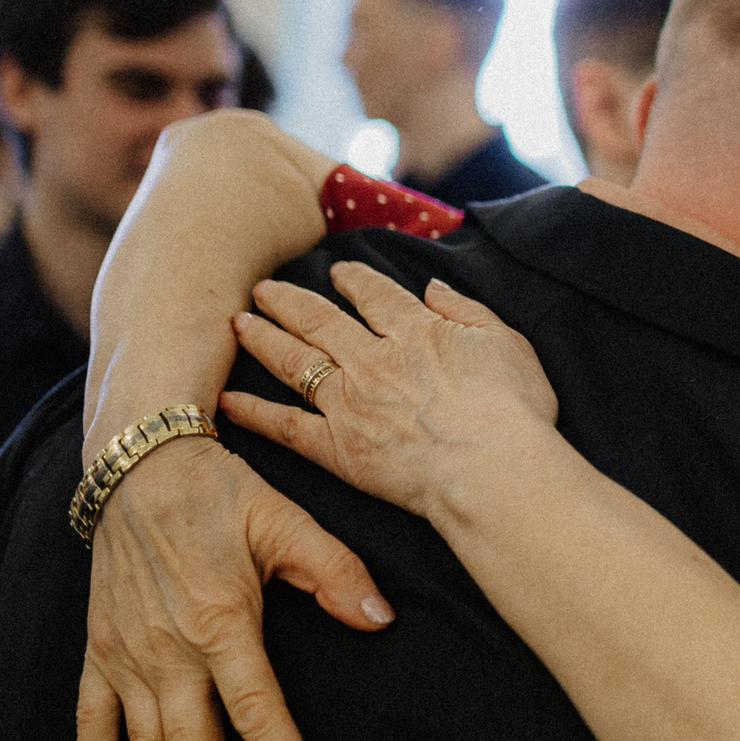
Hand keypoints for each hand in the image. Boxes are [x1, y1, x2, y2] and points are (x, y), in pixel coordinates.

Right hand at [78, 435, 394, 740]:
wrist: (138, 462)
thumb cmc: (220, 492)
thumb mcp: (286, 520)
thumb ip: (335, 572)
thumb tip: (380, 619)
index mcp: (220, 621)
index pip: (257, 711)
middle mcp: (167, 650)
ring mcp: (126, 655)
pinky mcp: (98, 650)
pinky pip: (89, 722)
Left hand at [219, 262, 557, 523]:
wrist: (492, 468)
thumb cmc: (512, 411)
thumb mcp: (507, 343)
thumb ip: (466, 311)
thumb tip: (433, 287)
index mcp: (417, 331)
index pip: (375, 295)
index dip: (353, 280)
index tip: (337, 271)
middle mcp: (373, 359)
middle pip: (320, 320)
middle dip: (289, 301)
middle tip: (263, 289)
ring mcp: (349, 402)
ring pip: (294, 361)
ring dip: (263, 339)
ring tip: (239, 323)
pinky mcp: (337, 447)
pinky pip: (285, 425)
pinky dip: (254, 412)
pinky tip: (227, 400)